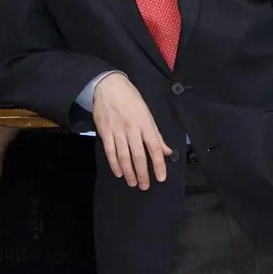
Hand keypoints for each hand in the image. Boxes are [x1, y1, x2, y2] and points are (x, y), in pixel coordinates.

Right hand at [91, 73, 172, 188]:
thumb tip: (167, 151)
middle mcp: (132, 129)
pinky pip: (110, 152)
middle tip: (145, 186)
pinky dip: (114, 164)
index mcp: (146, 124)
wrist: (109, 87)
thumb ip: (156, 135)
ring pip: (124, 156)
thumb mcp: (148, 114)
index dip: (159, 164)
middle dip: (143, 173)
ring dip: (129, 172)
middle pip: (139, 156)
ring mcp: (117, 131)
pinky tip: (119, 173)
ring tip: (133, 183)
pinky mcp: (105, 132)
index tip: (161, 177)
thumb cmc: (131, 100)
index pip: (155, 148)